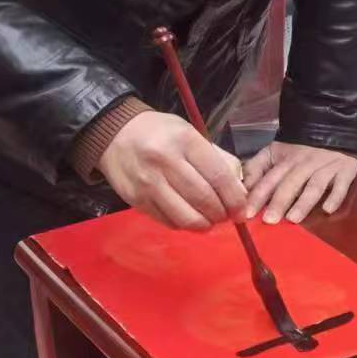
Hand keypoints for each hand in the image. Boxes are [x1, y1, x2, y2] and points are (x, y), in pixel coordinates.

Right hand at [99, 112, 246, 230]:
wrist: (115, 134)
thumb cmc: (160, 133)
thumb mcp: (191, 133)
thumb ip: (217, 158)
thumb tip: (239, 189)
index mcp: (185, 140)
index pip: (218, 176)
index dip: (235, 198)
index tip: (242, 210)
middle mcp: (166, 161)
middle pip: (204, 199)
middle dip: (221, 214)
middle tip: (226, 216)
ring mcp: (148, 183)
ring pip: (186, 217)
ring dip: (204, 224)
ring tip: (209, 220)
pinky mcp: (137, 200)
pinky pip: (168, 221)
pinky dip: (184, 224)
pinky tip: (189, 217)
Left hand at [242, 141, 356, 223]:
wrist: (332, 128)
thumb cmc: (298, 148)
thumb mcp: (274, 152)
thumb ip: (256, 168)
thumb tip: (242, 188)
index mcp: (285, 160)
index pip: (269, 179)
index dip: (258, 195)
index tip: (249, 213)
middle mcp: (304, 164)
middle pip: (291, 183)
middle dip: (279, 201)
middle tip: (270, 220)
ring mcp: (326, 167)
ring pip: (314, 185)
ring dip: (304, 202)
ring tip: (293, 219)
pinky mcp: (345, 170)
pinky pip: (341, 185)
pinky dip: (335, 196)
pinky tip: (328, 209)